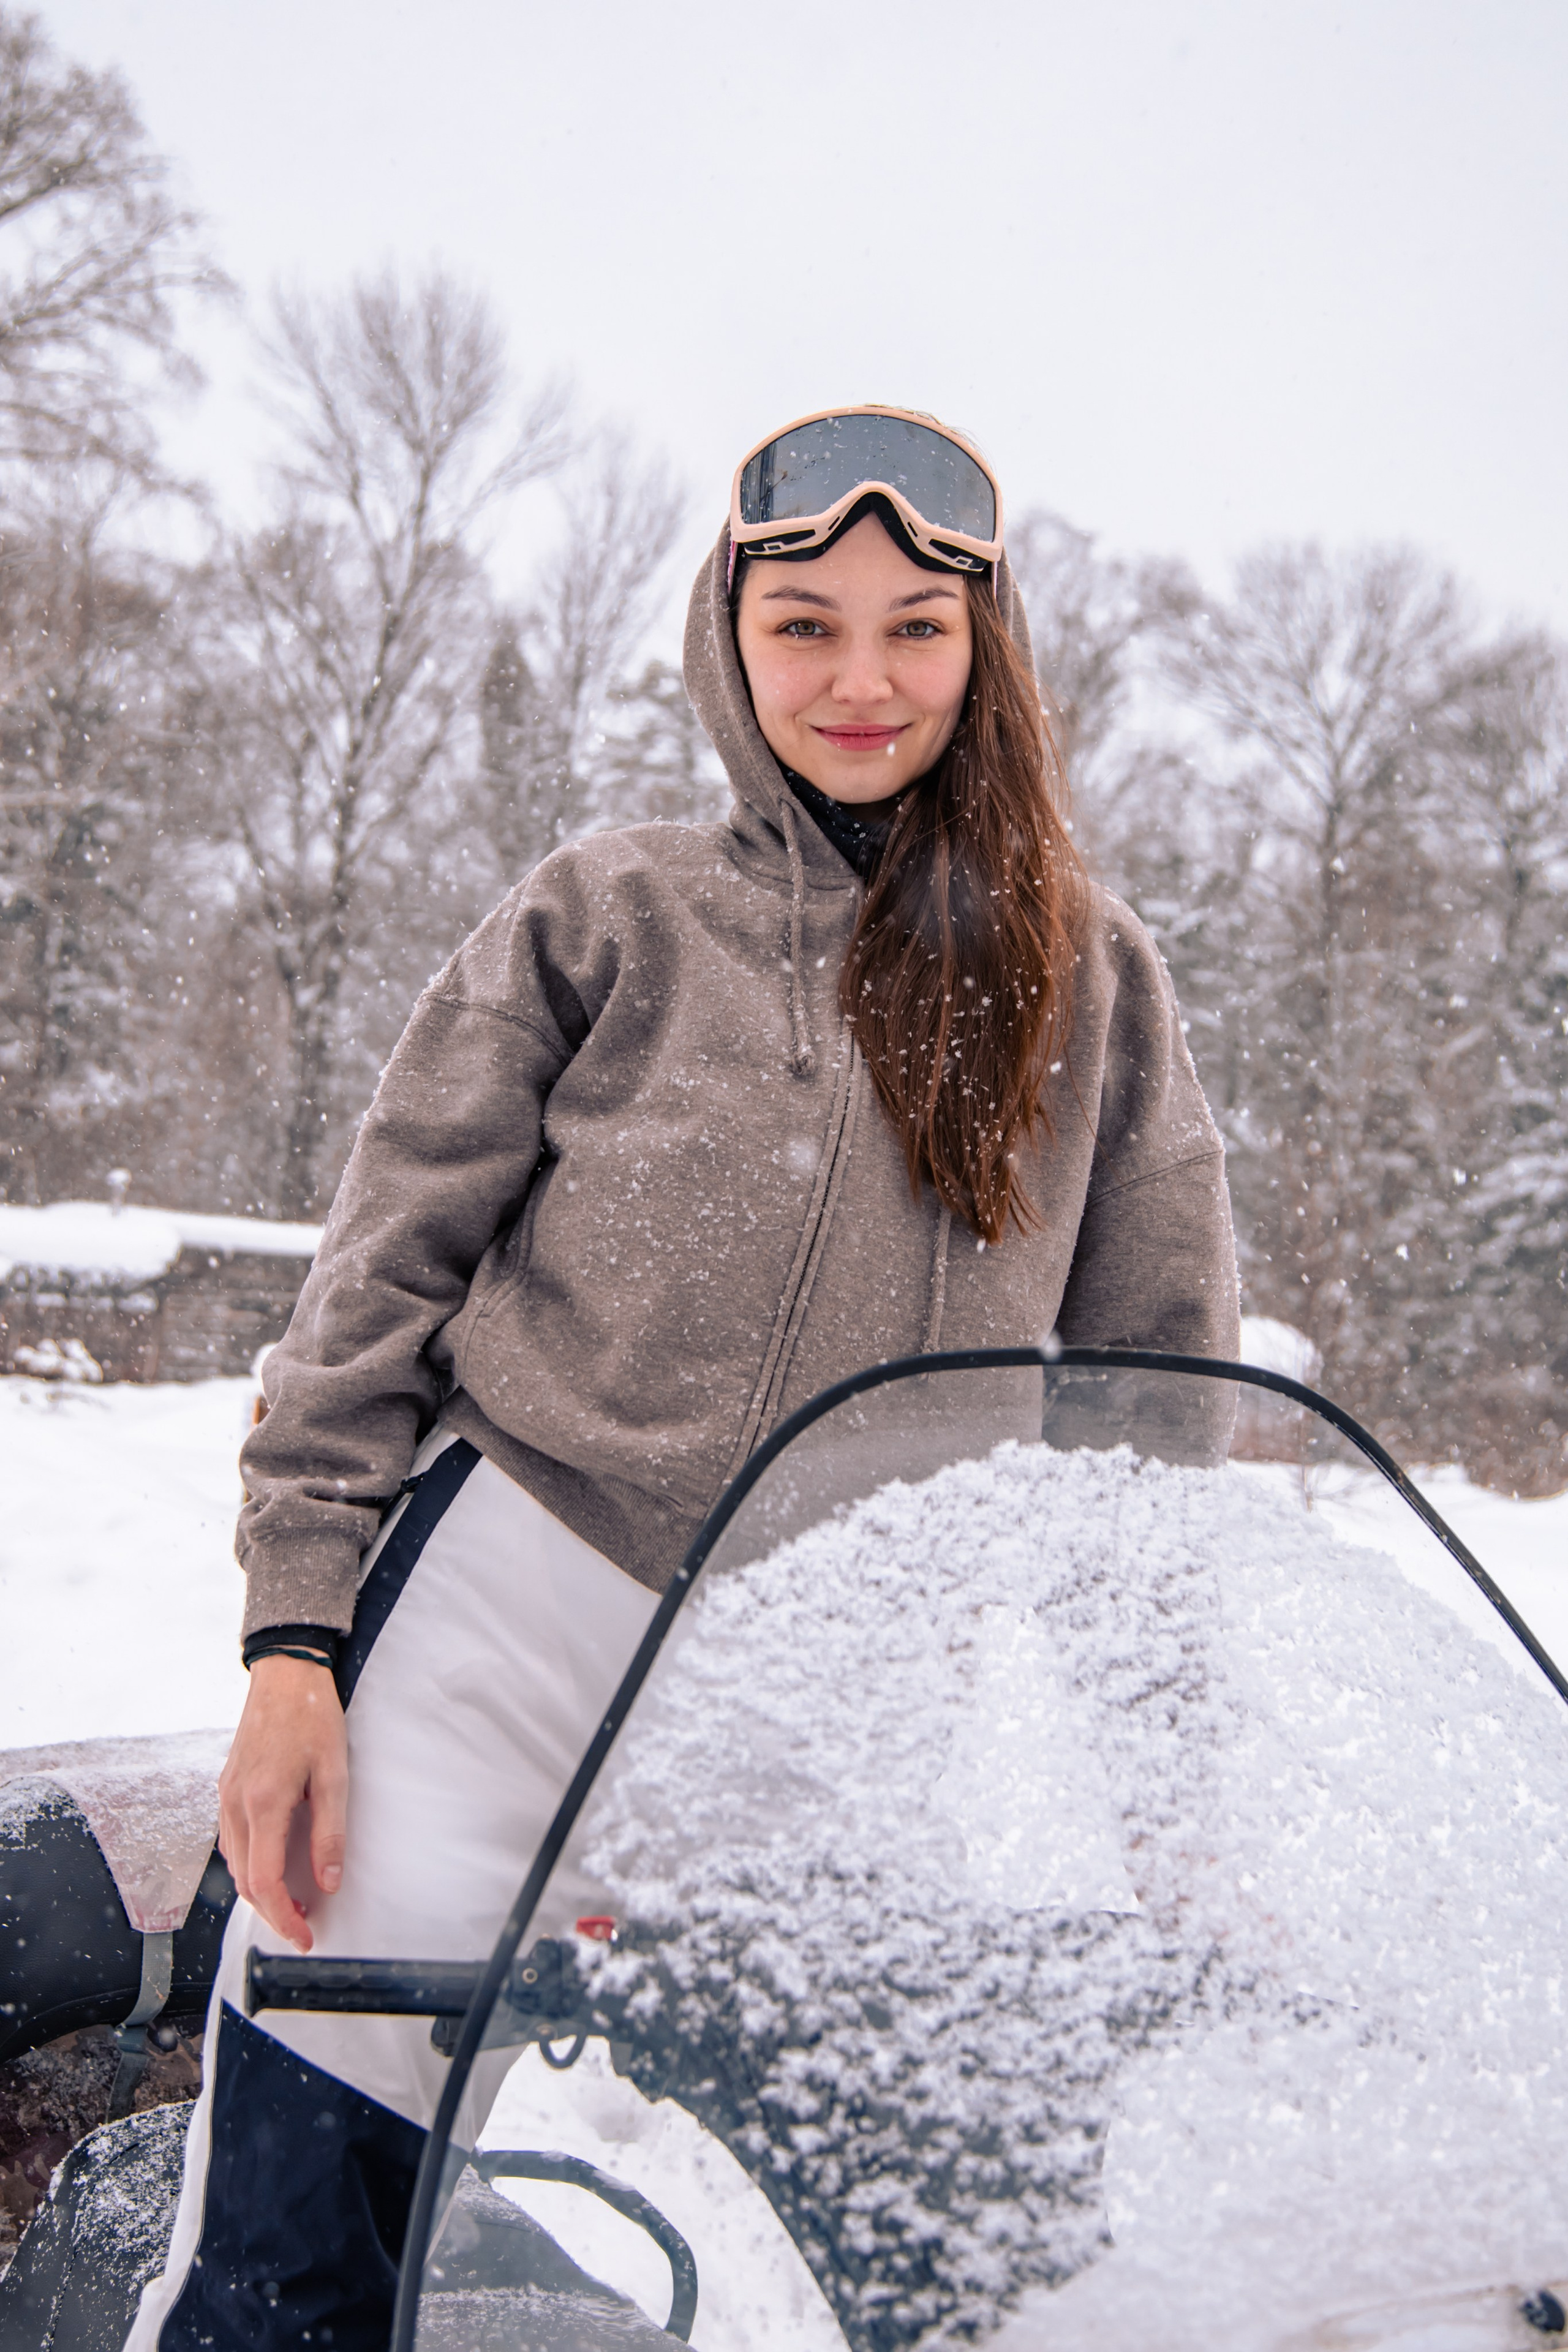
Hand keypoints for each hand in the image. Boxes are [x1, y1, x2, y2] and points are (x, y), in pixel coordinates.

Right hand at [218, 1656, 347, 1953]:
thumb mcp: (335, 1773)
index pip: (264, 1883)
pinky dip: (249, 1865)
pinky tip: (272, 1865)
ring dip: (259, 1891)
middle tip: (303, 1926)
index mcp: (263, 1804)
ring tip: (293, 1902)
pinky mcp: (226, 1788)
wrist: (284, 1674)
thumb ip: (330, 1831)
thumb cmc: (313, 1717)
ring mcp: (225, 1796)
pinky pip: (231, 1841)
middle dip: (271, 1912)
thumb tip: (329, 1881)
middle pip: (244, 1881)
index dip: (283, 1918)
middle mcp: (235, 1805)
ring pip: (234, 1864)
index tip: (305, 1935)